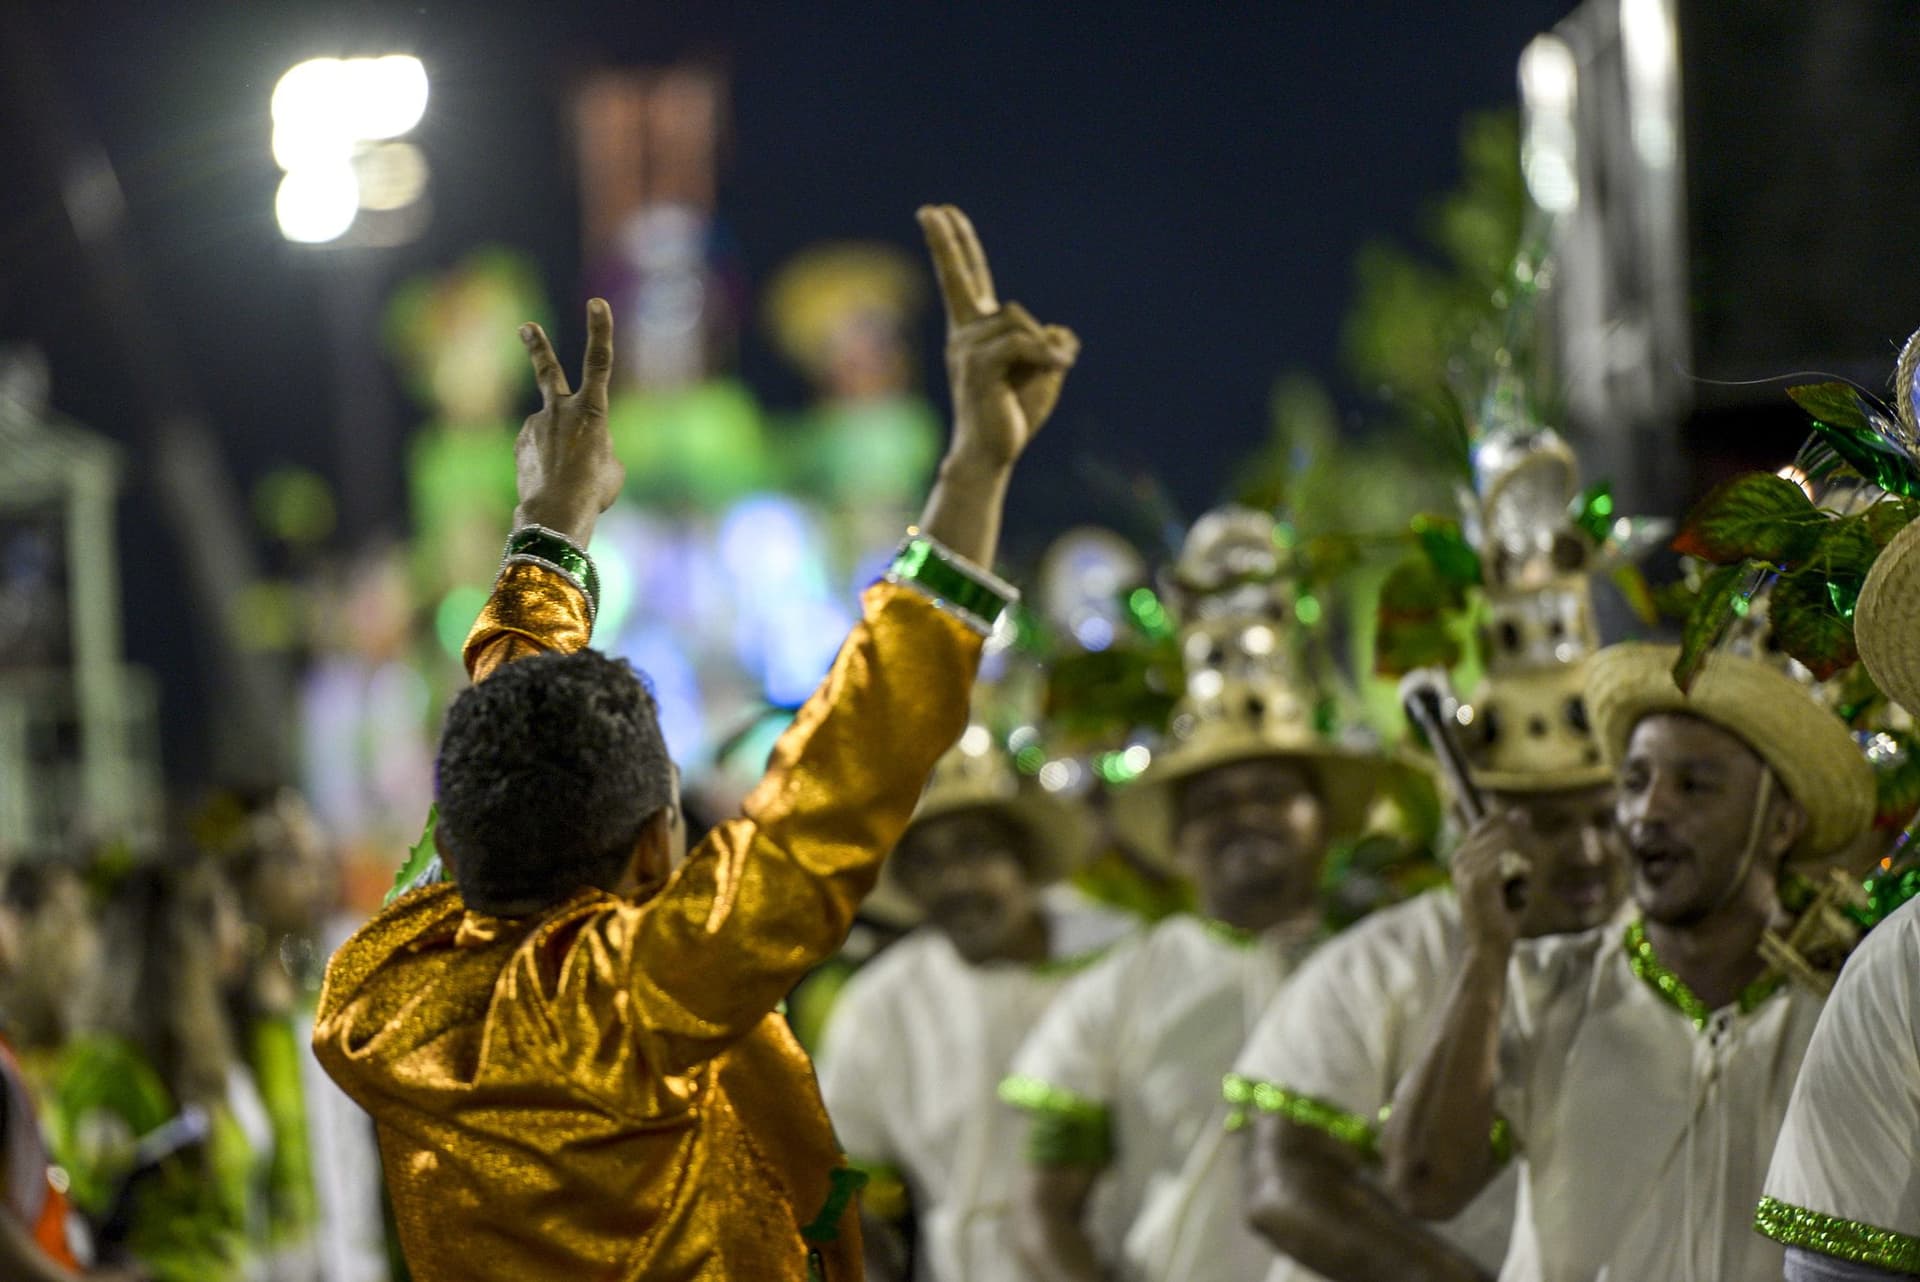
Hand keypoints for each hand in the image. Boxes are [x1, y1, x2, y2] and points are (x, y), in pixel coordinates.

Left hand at [512, 298, 624, 546]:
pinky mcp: (521, 443)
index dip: (600, 331)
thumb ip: (599, 446)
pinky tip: (552, 482)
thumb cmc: (593, 492)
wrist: (555, 514)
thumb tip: (580, 445)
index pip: (599, 362)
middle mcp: (560, 410)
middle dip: (537, 346)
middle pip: (547, 370)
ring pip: (552, 433)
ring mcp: (536, 425)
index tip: (596, 303)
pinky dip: (548, 463)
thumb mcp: (612, 467)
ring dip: (561, 452)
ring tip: (568, 479)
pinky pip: (539, 449)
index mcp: (593, 411)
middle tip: (525, 326)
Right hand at [918, 205, 1078, 470]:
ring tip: (1042, 375)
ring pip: (1020, 319)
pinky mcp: (977, 365)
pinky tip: (1055, 372)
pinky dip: (1046, 357)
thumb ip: (1051, 343)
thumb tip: (1058, 332)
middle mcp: (965, 333)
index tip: (938, 212)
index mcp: (976, 331)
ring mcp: (967, 348)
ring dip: (1043, 348)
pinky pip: (1024, 342)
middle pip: (959, 277)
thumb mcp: (1044, 371)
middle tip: (929, 208)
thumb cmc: (1015, 414)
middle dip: (946, 240)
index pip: (968, 278)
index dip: (956, 244)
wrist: (993, 452)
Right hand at [1453, 810, 1531, 958]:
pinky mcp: (1477, 879)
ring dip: (1524, 865)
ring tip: (1518, 890)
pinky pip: (1508, 859)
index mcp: (1463, 854)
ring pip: (1508, 843)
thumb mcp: (1510, 874)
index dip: (1514, 829)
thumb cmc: (1502, 914)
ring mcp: (1466, 867)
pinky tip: (1516, 893)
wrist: (1488, 946)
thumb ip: (1512, 844)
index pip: (1490, 822)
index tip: (1526, 854)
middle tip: (1525, 877)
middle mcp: (1460, 857)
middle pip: (1502, 829)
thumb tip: (1521, 812)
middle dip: (1524, 847)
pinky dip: (1521, 874)